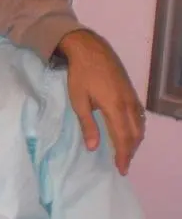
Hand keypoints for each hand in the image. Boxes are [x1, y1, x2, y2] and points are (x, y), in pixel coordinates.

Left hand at [58, 30, 144, 174]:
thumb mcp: (79, 102)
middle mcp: (128, 103)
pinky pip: (139, 114)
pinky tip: (131, 132)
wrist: (89, 49)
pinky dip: (137, 127)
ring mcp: (131, 96)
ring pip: (139, 124)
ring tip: (127, 152)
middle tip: (124, 165)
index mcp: (114, 107)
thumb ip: (87, 125)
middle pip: (135, 133)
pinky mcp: (130, 91)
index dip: (123, 155)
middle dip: (130, 151)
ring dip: (135, 140)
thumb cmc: (80, 76)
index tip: (121, 169)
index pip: (123, 138)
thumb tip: (93, 148)